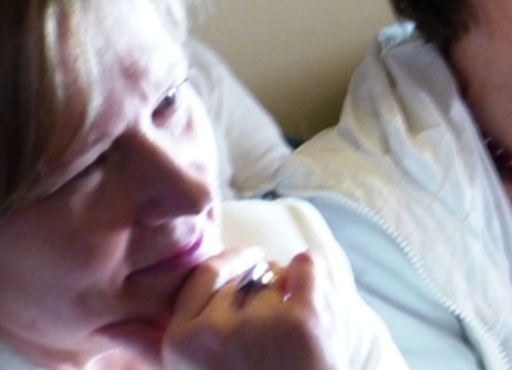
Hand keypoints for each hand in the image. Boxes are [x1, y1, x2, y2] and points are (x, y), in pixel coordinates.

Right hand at [161, 249, 341, 369]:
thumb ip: (148, 348)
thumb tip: (105, 328)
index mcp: (182, 340)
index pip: (204, 274)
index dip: (230, 263)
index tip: (248, 258)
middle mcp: (213, 330)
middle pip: (244, 277)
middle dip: (263, 285)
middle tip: (276, 322)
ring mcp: (259, 324)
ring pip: (276, 277)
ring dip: (288, 290)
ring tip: (291, 332)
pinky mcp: (301, 321)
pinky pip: (308, 269)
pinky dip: (311, 271)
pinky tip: (309, 284)